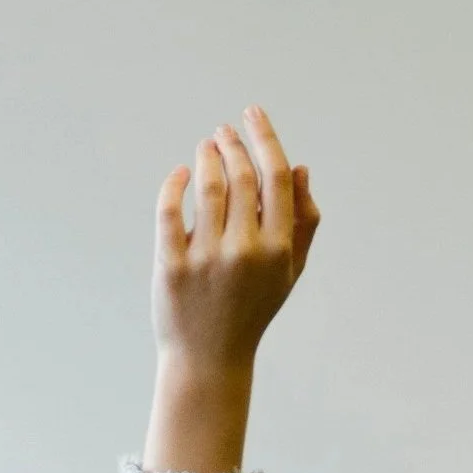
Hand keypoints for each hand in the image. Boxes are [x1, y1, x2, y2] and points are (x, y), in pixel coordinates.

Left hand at [144, 106, 319, 472]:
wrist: (209, 359)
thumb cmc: (252, 309)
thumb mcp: (288, 271)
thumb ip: (302, 221)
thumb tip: (300, 168)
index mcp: (277, 249)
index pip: (276, 177)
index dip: (264, 138)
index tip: (251, 114)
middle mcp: (244, 251)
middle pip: (241, 176)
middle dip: (231, 145)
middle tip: (223, 133)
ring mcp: (207, 259)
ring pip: (206, 186)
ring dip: (205, 157)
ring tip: (205, 149)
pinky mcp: (172, 266)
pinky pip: (169, 210)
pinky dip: (174, 183)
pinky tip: (179, 173)